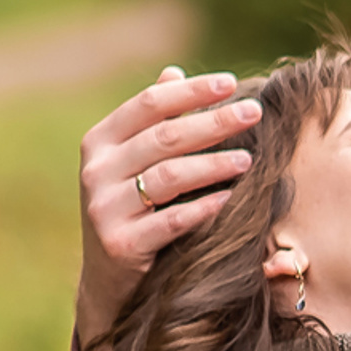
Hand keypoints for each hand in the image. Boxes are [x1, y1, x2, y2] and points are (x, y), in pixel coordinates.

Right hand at [77, 67, 263, 343]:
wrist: (110, 279)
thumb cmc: (133, 209)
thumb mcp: (134, 162)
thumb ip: (153, 121)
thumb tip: (174, 71)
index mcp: (100, 142)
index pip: (148, 105)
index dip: (190, 91)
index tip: (231, 83)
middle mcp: (96, 170)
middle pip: (163, 137)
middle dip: (213, 122)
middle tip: (254, 112)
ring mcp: (104, 207)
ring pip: (168, 177)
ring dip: (213, 165)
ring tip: (250, 159)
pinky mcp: (121, 243)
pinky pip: (170, 221)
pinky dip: (204, 208)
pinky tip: (232, 199)